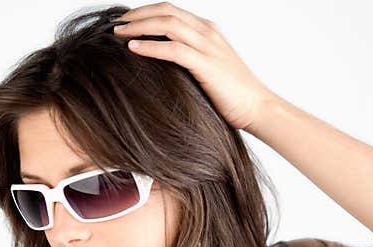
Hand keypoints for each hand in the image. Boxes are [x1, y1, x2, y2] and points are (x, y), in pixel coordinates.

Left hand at [112, 2, 275, 131]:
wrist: (258, 108)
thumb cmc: (232, 95)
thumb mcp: (207, 70)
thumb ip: (188, 60)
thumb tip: (160, 64)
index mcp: (207, 30)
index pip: (170, 11)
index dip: (145, 13)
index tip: (125, 23)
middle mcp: (207, 32)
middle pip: (165, 12)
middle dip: (137, 16)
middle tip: (115, 27)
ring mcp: (208, 46)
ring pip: (167, 25)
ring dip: (139, 27)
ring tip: (118, 35)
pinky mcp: (207, 65)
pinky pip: (173, 49)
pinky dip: (150, 47)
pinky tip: (133, 49)